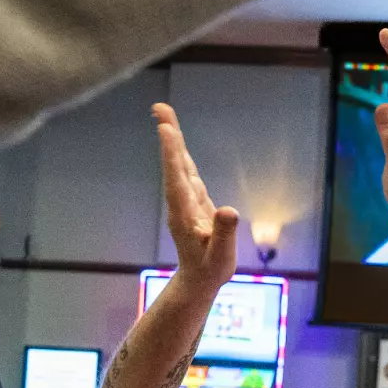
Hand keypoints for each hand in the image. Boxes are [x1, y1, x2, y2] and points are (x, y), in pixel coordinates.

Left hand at [153, 103, 238, 288]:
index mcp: (184, 214)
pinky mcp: (191, 200)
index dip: (172, 154)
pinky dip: (179, 152)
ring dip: (172, 138)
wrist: (199, 280)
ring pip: (178, 164)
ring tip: (164, 114)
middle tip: (159, 107)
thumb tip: (228, 211)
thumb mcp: (221, 256)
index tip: (166, 130)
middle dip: (168, 135)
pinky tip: (175, 138)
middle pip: (174, 164)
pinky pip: (184, 170)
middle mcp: (180, 203)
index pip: (177, 179)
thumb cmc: (211, 269)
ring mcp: (185, 200)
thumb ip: (223, 233)